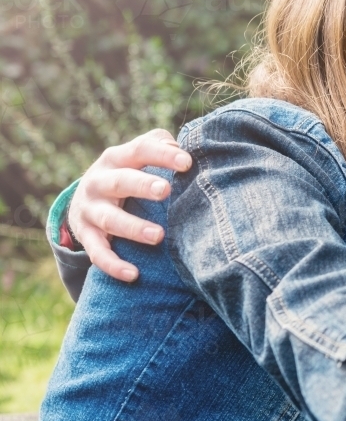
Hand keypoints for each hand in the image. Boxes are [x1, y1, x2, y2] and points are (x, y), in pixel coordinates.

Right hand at [67, 129, 191, 281]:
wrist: (85, 198)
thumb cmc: (129, 172)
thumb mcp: (139, 155)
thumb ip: (161, 146)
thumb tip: (185, 149)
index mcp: (116, 158)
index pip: (140, 151)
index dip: (162, 155)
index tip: (187, 162)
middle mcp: (99, 181)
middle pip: (120, 182)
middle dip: (142, 186)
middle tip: (165, 191)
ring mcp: (90, 210)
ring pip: (110, 219)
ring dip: (133, 228)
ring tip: (158, 236)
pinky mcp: (85, 235)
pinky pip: (97, 253)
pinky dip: (113, 265)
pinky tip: (133, 274)